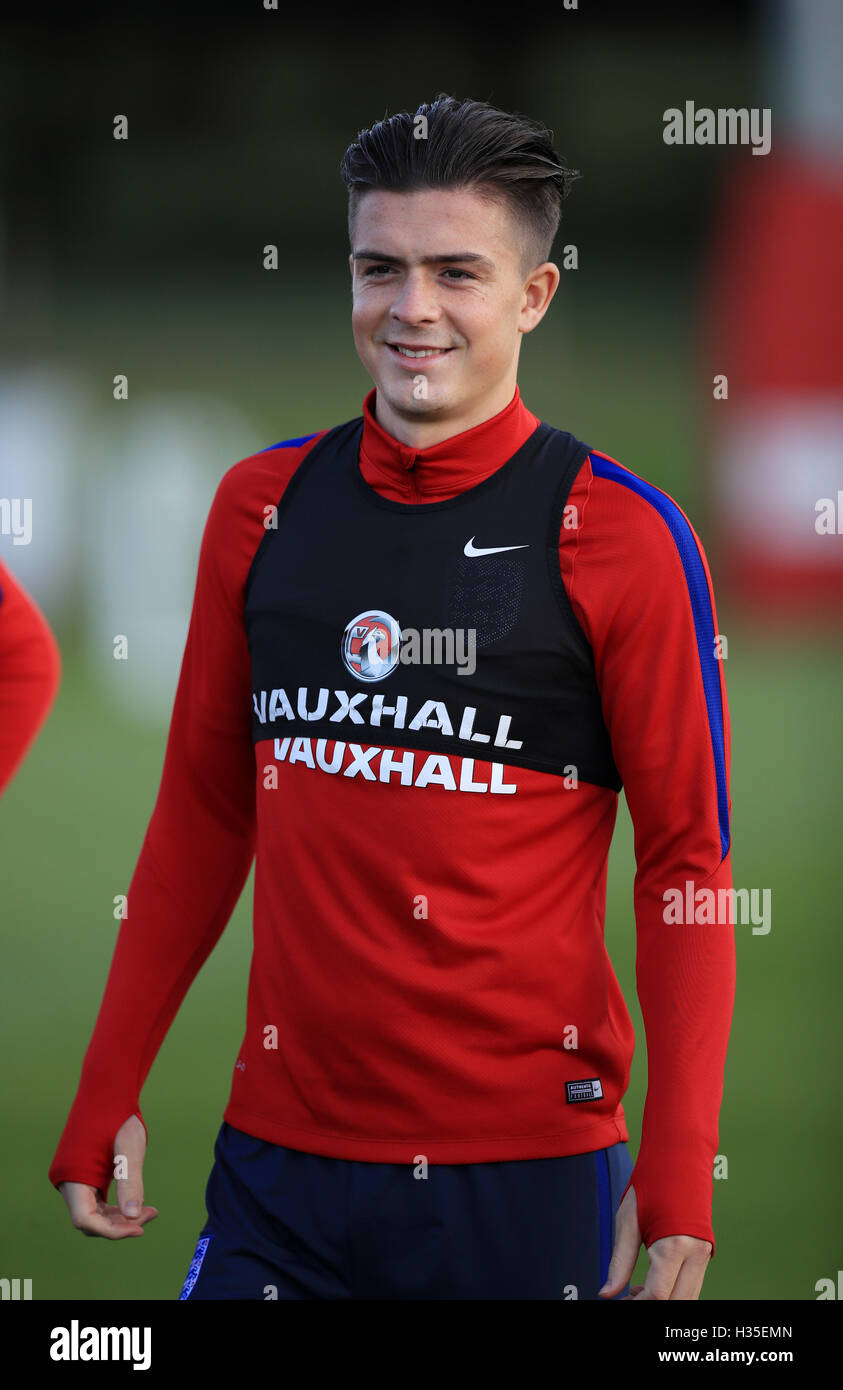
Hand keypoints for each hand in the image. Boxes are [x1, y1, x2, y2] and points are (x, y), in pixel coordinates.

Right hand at [58, 1114, 158, 1238]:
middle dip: (120, 1224)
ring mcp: (76, 1179)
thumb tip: (133, 1216)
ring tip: (150, 1211)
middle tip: (151, 1214)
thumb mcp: (129, 1148)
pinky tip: (139, 1205)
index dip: (111, 1230)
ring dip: (120, 1217)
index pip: (85, 1220)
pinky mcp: (85, 1176)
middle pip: (90, 1220)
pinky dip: (116, 1206)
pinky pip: (97, 1201)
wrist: (108, 1090)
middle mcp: (68, 1182)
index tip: (139, 1229)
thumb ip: (130, 1182)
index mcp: (72, 1176)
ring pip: (95, 1213)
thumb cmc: (118, 1115)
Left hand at [598, 1184, 711, 1299]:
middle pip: (676, 1301)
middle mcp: (696, 1253)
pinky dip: (673, 1292)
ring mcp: (705, 1254)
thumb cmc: (652, 1183)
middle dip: (650, 1305)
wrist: (680, 1156)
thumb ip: (620, 1261)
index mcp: (674, 1245)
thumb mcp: (628, 1221)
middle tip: (624, 1299)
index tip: (618, 1301)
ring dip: (663, 1301)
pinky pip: (692, 1285)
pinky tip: (650, 1283)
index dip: (636, 1305)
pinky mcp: (705, 1252)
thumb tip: (606, 1293)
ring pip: (687, 1297)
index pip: (657, 1294)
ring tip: (634, 1291)